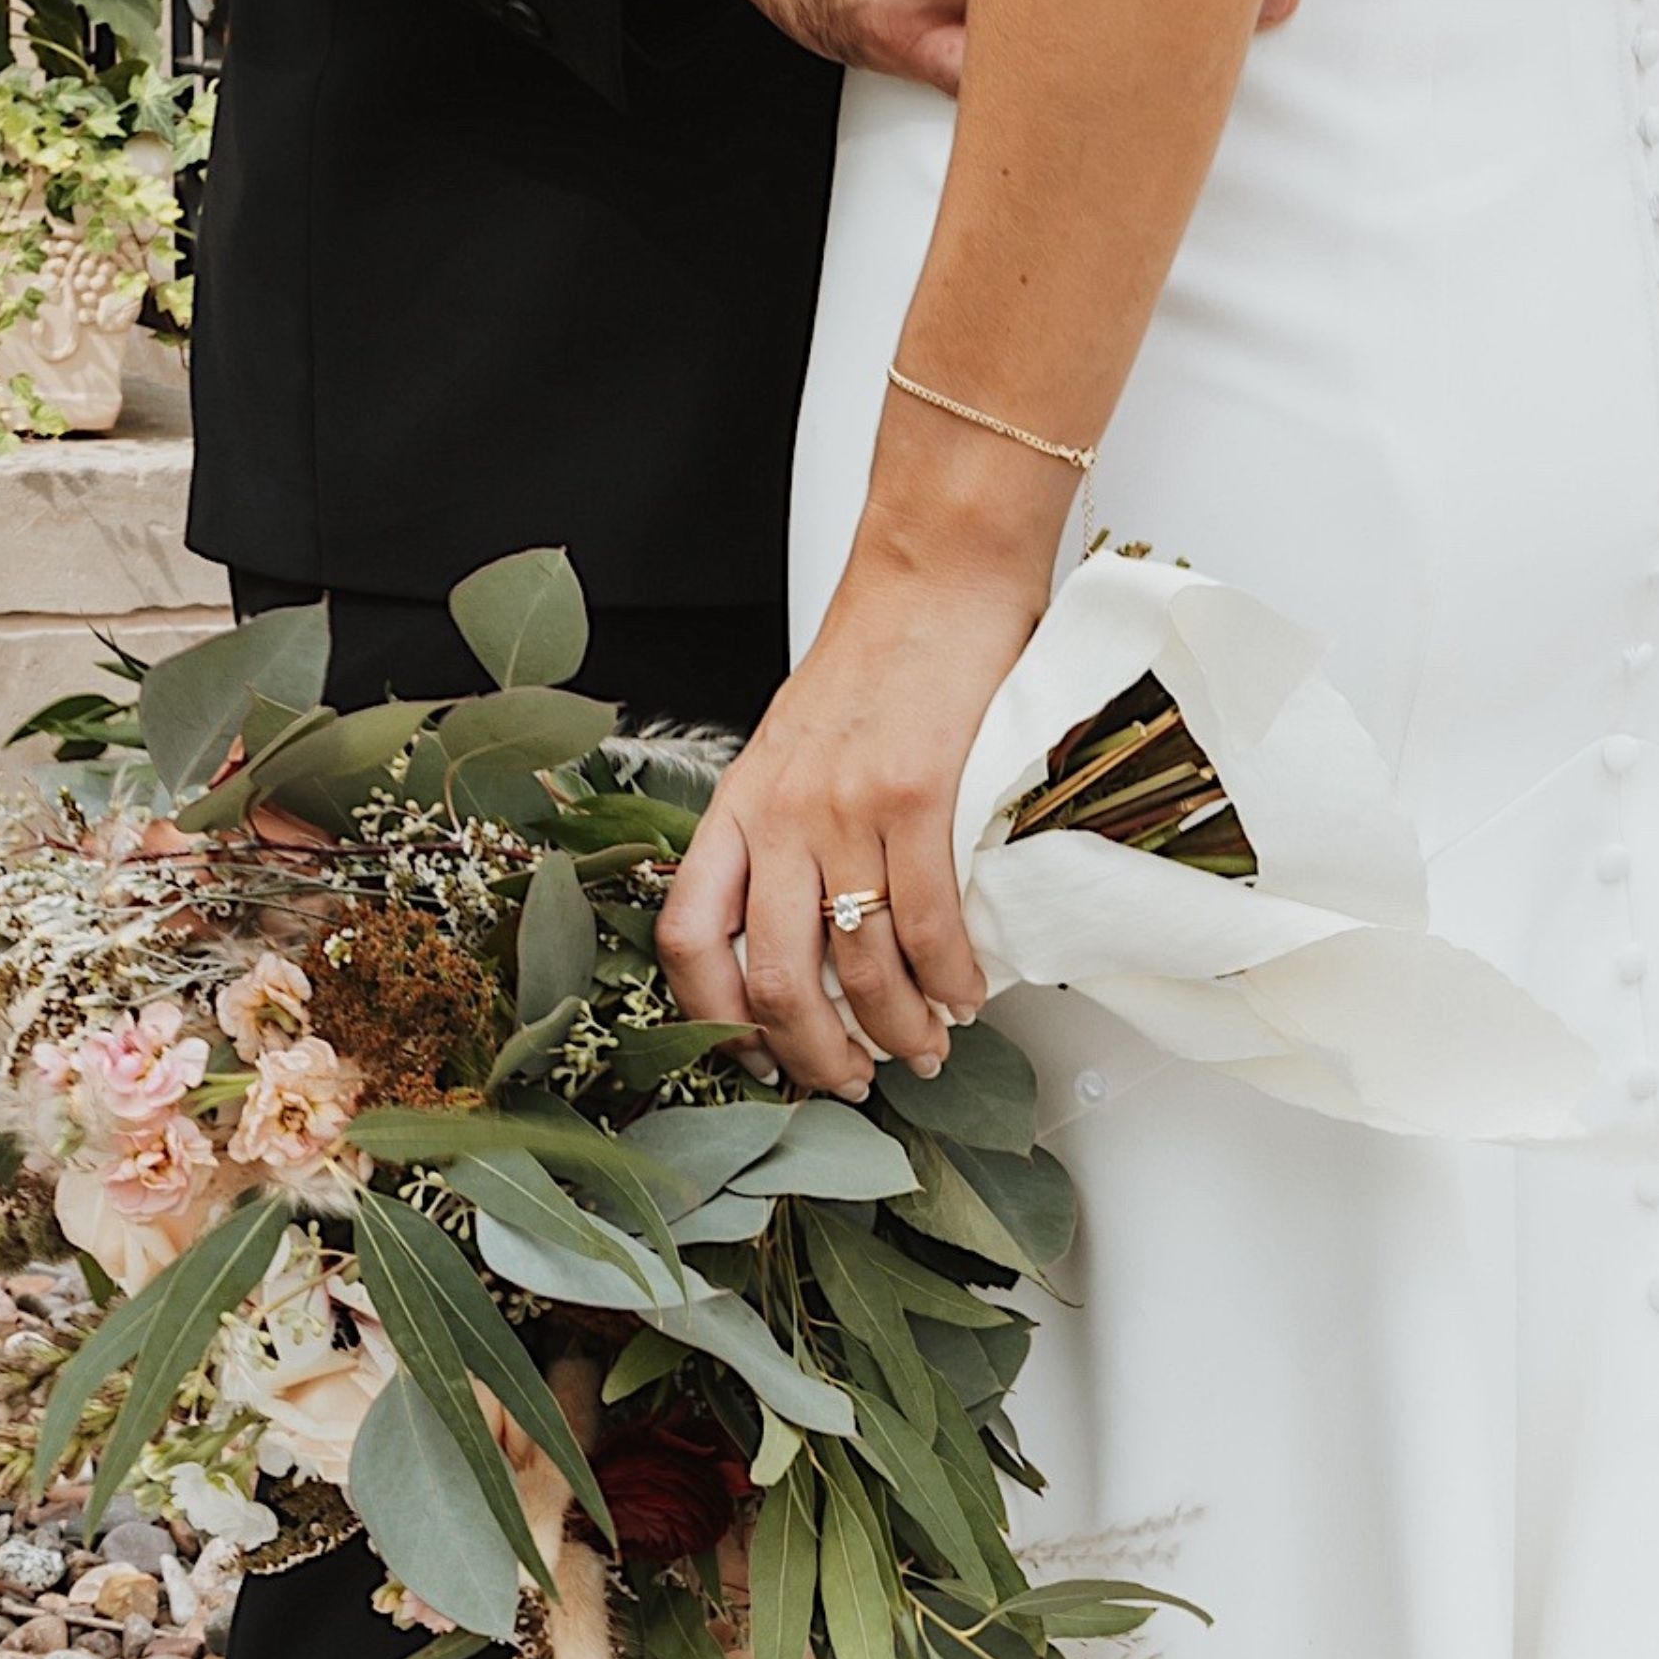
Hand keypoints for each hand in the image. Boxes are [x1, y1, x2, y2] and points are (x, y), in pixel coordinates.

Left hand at [658, 547, 1040, 1096]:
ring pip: (861, 965)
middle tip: (853, 1082)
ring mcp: (846, 809)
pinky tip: (968, 995)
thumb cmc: (879, 658)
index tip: (759, 1057)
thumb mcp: (797, 748)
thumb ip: (791, 828)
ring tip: (928, 1047)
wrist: (934, 577)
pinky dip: (953, 979)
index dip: (717, 1019)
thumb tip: (821, 926)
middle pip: (775, 979)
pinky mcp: (918, 799)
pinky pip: (931, 923)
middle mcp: (780, 815)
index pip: (690, 937)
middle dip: (818, 1055)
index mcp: (739, 806)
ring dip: (901, 1029)